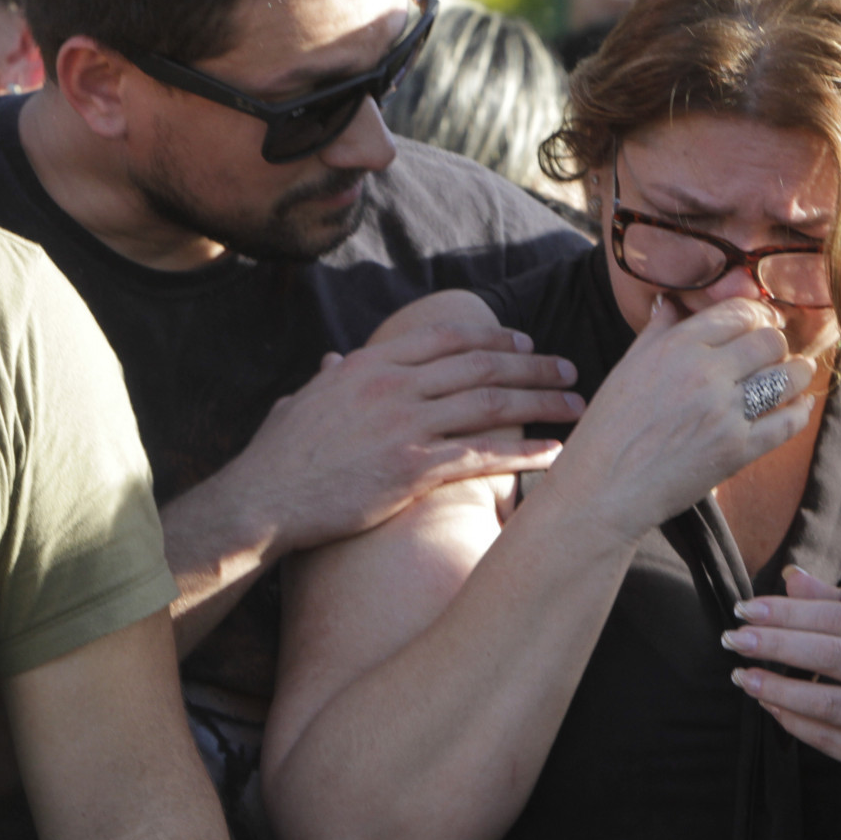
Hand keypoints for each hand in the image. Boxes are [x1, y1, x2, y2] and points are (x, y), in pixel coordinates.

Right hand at [223, 319, 584, 553]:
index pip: (447, 339)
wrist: (263, 500)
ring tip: (577, 404)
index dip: (493, 339)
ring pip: (491, 404)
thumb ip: (327, 379)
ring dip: (542, 402)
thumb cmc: (280, 457)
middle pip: (481, 366)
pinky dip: (525, 452)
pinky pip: (482, 455)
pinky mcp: (412, 470)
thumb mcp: (302, 402)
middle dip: (533, 367)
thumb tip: (331, 362)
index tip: (524, 344)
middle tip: (567, 369)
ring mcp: (404, 426)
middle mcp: (393, 386)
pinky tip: (555, 452)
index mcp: (370, 365)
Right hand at [542, 296, 817, 543]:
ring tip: (795, 374)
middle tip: (774, 354)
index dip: (757, 316)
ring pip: (787, 376)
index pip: (739, 313)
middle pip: (770, 341)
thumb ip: (657, 332)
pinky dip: (800, 410)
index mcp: (676, 347)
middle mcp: (704, 373)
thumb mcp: (626, 368)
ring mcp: (724, 412)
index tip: (759, 326)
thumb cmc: (608, 429)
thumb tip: (672, 302)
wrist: (602, 490)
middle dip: (776, 345)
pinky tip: (799, 405)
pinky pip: (788, 422)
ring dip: (797, 372)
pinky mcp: (737, 450)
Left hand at [723, 566, 840, 807]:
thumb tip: (793, 577)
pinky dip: (793, 722)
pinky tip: (768, 706)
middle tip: (735, 639)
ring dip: (777, 688)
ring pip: (827, 701)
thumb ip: (839, 608)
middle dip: (776, 645)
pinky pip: (828, 740)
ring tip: (743, 676)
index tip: (748, 610)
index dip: (789, 612)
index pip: (839, 616)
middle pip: (830, 654)